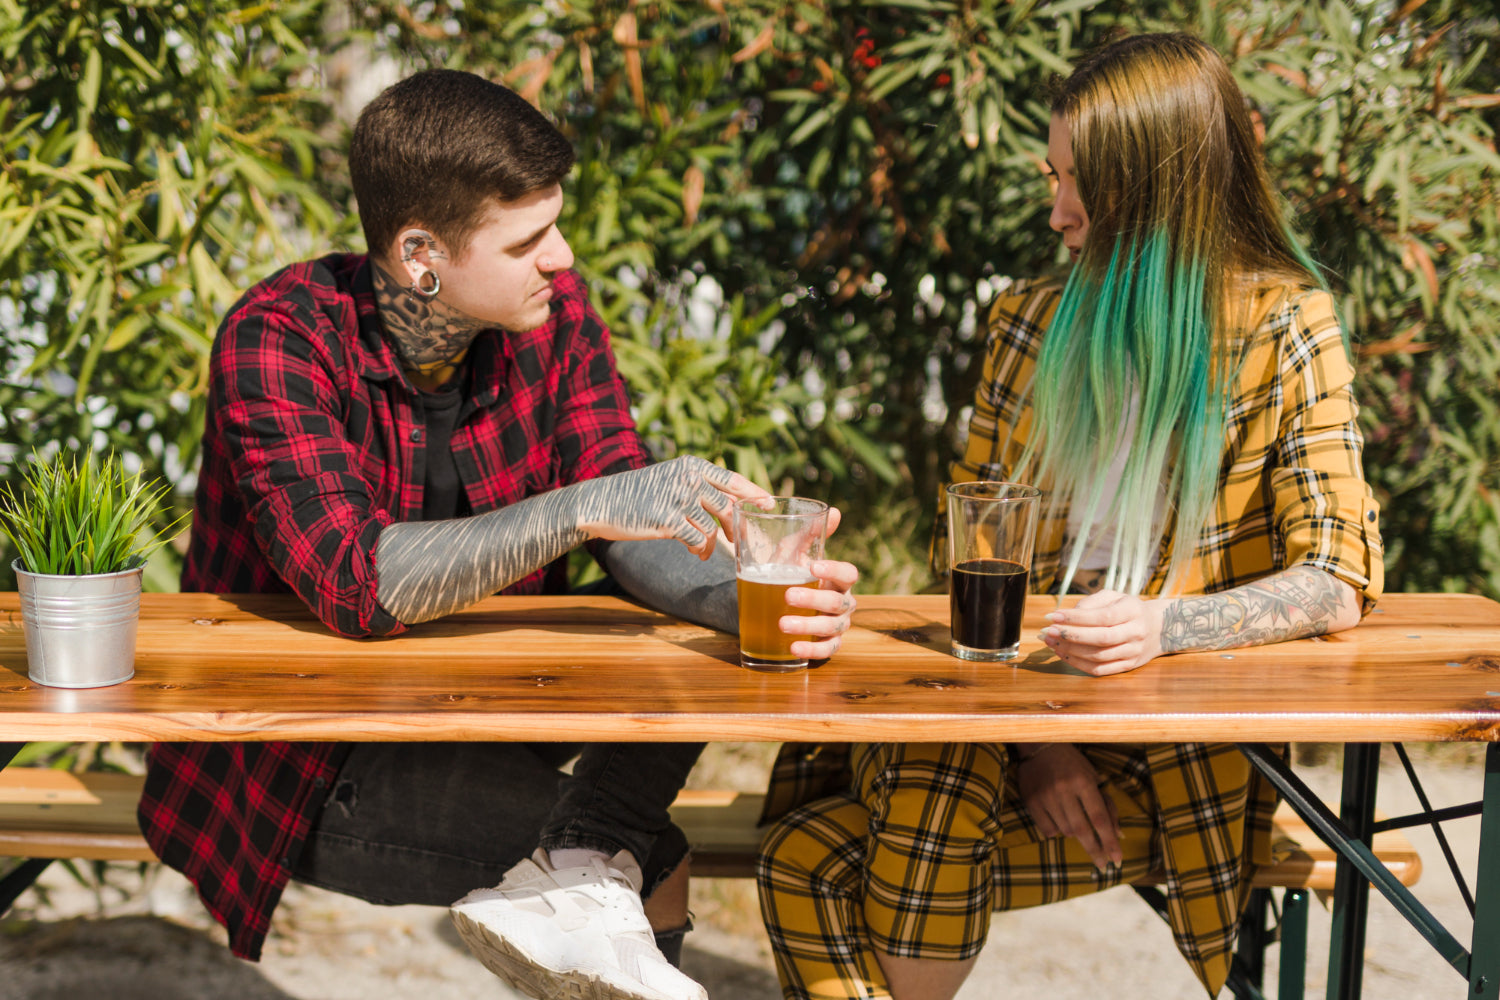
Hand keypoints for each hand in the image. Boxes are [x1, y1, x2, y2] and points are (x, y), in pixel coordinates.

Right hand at [572, 457, 770, 559]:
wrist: (602, 503)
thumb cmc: (639, 494)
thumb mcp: (670, 479)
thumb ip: (697, 487)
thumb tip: (730, 508)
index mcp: (692, 465)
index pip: (732, 480)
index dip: (754, 493)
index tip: (769, 504)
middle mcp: (689, 478)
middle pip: (728, 506)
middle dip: (738, 527)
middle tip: (740, 542)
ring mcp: (679, 498)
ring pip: (713, 527)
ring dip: (713, 544)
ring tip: (704, 550)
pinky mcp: (668, 520)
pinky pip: (698, 540)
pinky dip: (700, 550)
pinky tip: (695, 552)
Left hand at [784, 509, 858, 658]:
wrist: (773, 602)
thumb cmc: (790, 574)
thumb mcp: (794, 553)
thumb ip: (810, 534)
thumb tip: (833, 511)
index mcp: (838, 580)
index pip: (849, 574)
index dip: (834, 570)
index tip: (812, 566)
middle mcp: (843, 603)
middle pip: (837, 602)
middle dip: (813, 599)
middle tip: (787, 595)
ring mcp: (837, 625)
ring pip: (831, 628)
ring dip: (807, 626)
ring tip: (782, 624)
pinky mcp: (827, 645)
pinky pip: (826, 651)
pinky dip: (811, 651)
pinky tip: (793, 648)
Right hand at [1016, 743, 1120, 869]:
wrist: (1039, 745)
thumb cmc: (1072, 763)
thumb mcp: (1093, 778)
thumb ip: (1106, 805)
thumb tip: (1118, 834)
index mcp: (1083, 782)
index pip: (1100, 819)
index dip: (1110, 841)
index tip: (1118, 859)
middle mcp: (1064, 790)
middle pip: (1083, 830)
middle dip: (1095, 850)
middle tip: (1103, 866)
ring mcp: (1046, 797)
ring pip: (1066, 831)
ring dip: (1074, 831)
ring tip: (1072, 816)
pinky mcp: (1031, 802)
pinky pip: (1048, 830)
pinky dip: (1056, 829)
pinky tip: (1058, 816)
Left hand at [1038, 590, 1164, 675]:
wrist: (1158, 628)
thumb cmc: (1127, 609)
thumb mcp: (1113, 597)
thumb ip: (1091, 603)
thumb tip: (1065, 616)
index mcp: (1132, 611)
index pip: (1102, 617)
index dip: (1076, 618)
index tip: (1052, 616)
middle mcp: (1136, 633)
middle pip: (1100, 639)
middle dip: (1070, 636)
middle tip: (1047, 631)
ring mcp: (1133, 652)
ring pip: (1098, 656)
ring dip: (1070, 651)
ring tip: (1050, 642)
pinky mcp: (1128, 667)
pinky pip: (1100, 670)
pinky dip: (1078, 664)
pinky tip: (1063, 654)